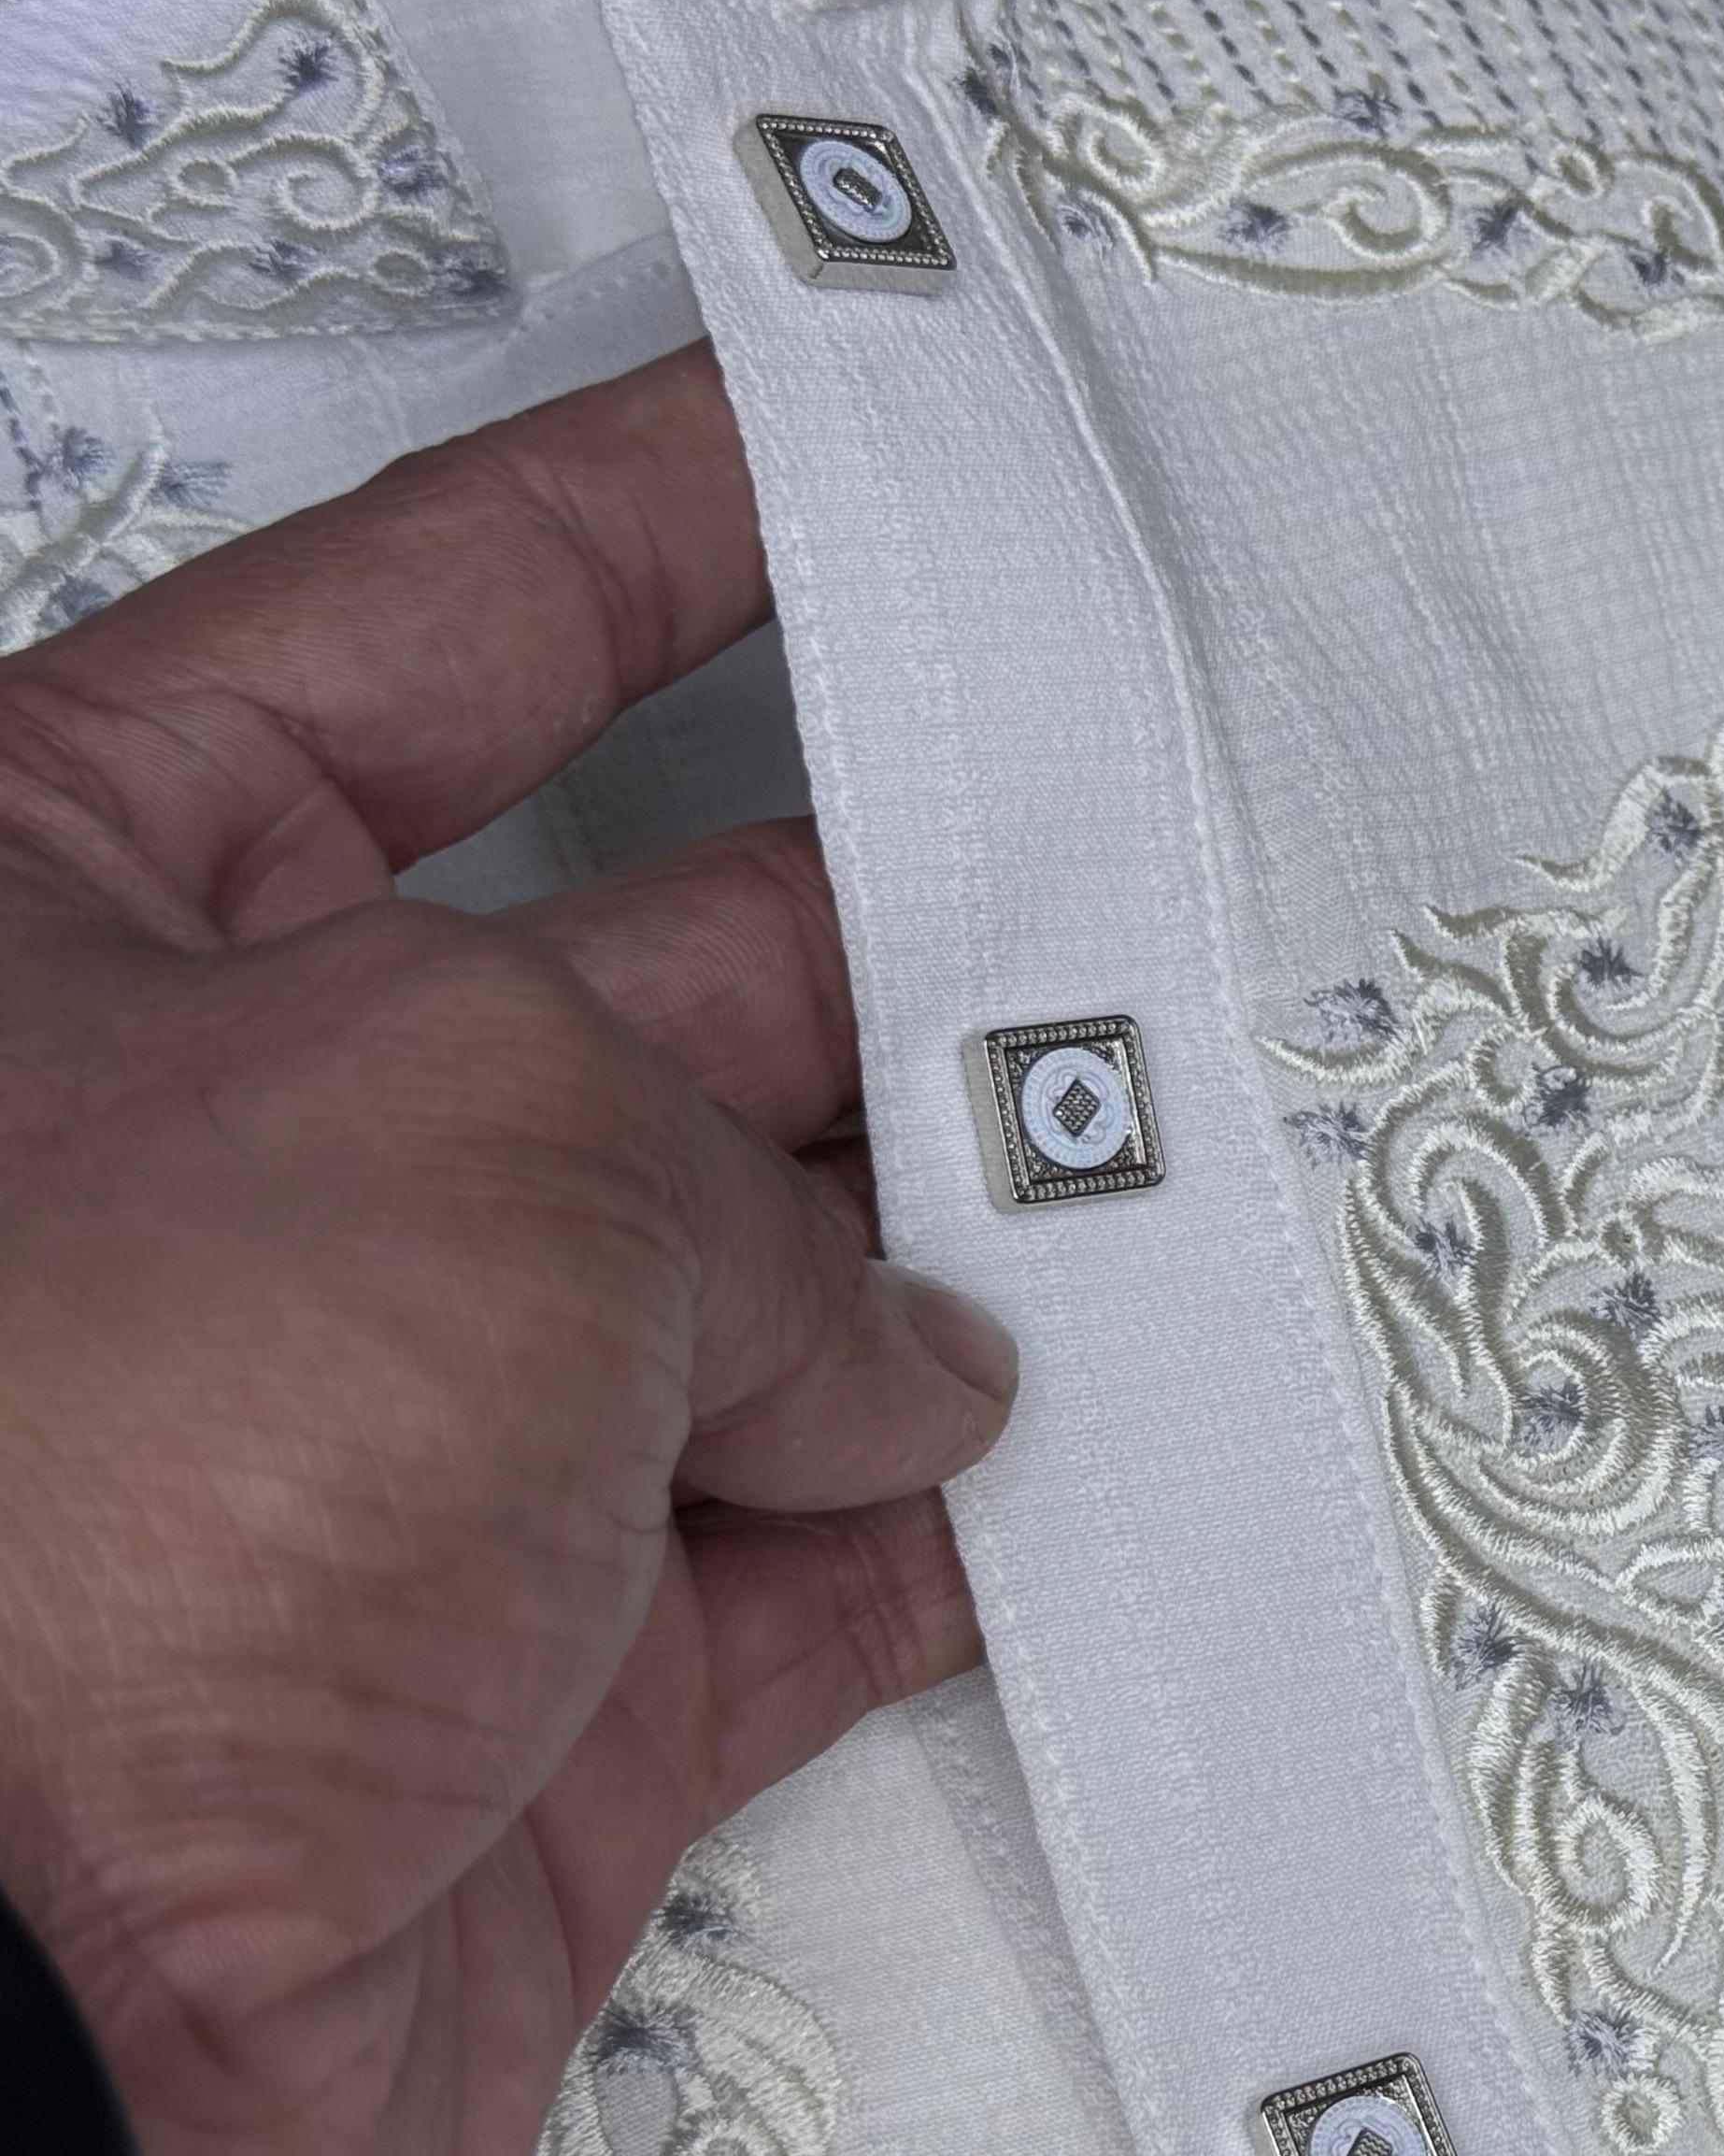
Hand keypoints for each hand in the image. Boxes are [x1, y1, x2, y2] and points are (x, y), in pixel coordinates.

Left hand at [0, 346, 1006, 2155]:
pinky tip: (1111, 1448)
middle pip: (649, 963)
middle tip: (1131, 840)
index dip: (660, 527)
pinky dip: (966, 1523)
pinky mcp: (523, 1700)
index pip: (424, 631)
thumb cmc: (53, 1523)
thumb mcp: (475, 1135)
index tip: (842, 456)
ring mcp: (391, 1446)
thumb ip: (748, 1178)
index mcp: (69, 913)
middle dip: (896, 912)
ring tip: (1178, 1151)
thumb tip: (892, 1341)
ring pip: (768, 1281)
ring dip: (968, 1238)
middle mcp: (234, 1169)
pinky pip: (816, 1564)